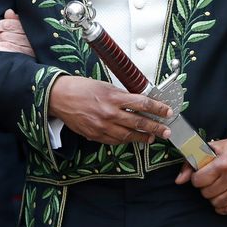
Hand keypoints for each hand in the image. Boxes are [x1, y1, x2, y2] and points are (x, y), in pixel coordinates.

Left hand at [0, 9, 35, 56]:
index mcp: (27, 28)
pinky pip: (6, 51)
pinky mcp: (22, 58)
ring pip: (5, 43)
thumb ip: (15, 20)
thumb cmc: (29, 41)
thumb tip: (8, 12)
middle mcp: (27, 38)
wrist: (37, 60)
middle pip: (5, 34)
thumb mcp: (24, 28)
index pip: (9, 24)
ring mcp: (25, 49)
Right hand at [46, 76, 171, 144]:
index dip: (157, 108)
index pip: (142, 103)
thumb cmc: (80, 88)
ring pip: (128, 135)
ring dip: (142, 137)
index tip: (167, 111)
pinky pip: (114, 141)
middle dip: (155, 127)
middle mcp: (109, 113)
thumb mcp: (104, 86)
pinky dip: (125, 140)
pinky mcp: (95, 135)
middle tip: (166, 131)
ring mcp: (102, 126)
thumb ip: (121, 96)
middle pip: (138, 122)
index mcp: (113, 97)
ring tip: (151, 137)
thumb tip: (137, 102)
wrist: (59, 97)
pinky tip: (131, 139)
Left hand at [174, 136, 226, 213]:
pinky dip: (223, 207)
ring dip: (213, 197)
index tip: (200, 175)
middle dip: (204, 187)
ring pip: (217, 203)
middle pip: (207, 193)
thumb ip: (191, 163)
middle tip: (210, 180)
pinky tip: (223, 197)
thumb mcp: (211, 148)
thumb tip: (179, 180)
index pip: (199, 181)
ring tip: (217, 187)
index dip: (196, 178)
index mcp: (223, 163)